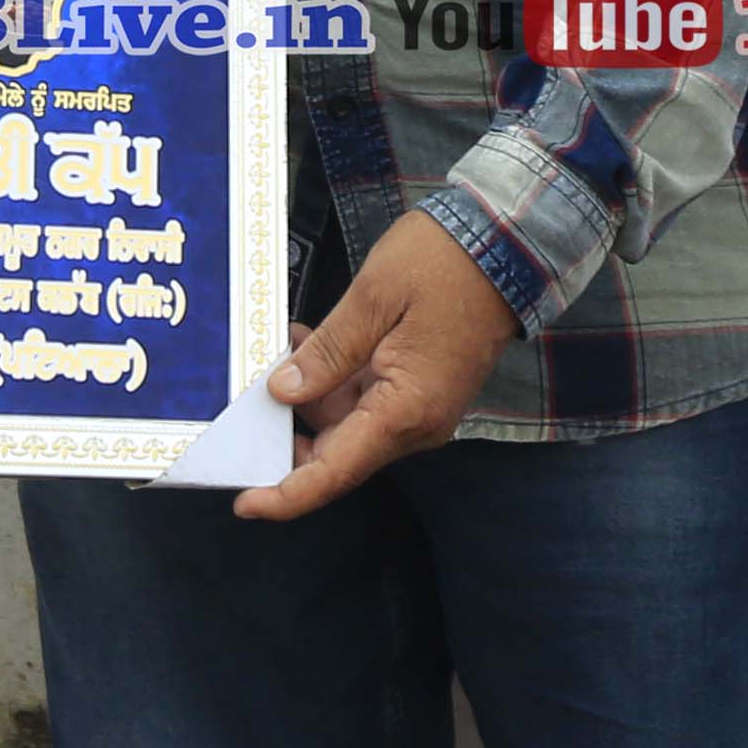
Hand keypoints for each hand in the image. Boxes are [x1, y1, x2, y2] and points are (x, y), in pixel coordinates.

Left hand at [242, 210, 524, 518]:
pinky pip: (367, 404)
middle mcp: (417, 423)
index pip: (335, 472)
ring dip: (307, 402)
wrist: (507, 245)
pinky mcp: (422, 391)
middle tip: (240, 409)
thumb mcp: (372, 298)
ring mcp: (422, 409)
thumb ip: (327, 352)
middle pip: (339, 455)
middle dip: (287, 439)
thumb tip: (283, 392)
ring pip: (349, 428)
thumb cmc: (444, 264)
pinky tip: (307, 345)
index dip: (286, 493)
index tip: (244, 503)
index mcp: (406, 409)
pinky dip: (332, 385)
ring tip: (275, 352)